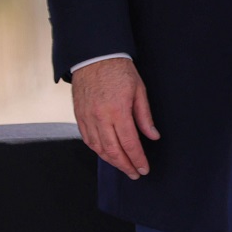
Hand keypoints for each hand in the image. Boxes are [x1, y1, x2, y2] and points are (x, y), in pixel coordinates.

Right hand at [71, 58, 158, 179]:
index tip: (144, 169)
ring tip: (124, 167)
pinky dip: (98, 151)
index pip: (129, 143)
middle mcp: (100, 118)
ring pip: (99, 148)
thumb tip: (153, 136)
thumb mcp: (139, 91)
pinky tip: (107, 155)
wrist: (94, 58)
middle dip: (125, 165)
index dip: (137, 159)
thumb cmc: (120, 71)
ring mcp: (87, 119)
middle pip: (113, 150)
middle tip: (135, 173)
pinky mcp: (79, 117)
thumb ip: (145, 116)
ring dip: (111, 161)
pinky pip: (88, 140)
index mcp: (118, 111)